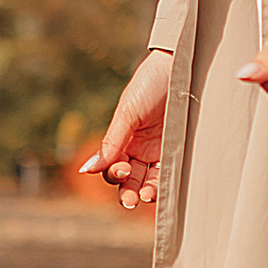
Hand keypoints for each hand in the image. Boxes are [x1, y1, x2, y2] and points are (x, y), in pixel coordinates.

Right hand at [81, 52, 171, 210]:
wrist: (181, 68)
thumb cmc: (150, 85)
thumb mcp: (127, 114)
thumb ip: (110, 143)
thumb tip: (86, 170)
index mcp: (123, 139)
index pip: (113, 167)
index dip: (114, 174)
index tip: (122, 169)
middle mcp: (141, 148)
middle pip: (130, 179)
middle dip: (127, 191)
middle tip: (130, 199)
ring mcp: (160, 151)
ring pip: (149, 182)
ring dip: (145, 193)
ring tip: (146, 196)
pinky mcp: (179, 151)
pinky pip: (169, 174)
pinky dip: (163, 186)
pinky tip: (159, 191)